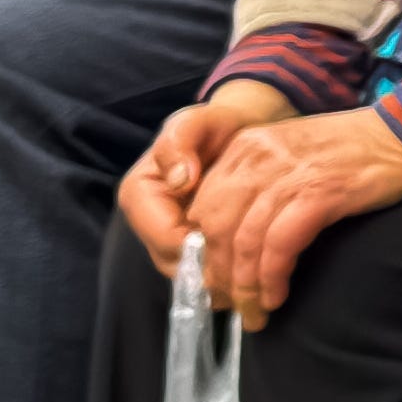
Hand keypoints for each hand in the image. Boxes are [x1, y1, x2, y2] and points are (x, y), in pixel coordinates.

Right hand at [115, 82, 303, 279]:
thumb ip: (182, 141)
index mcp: (140, 194)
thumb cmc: (216, 125)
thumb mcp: (200, 120)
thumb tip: (179, 179)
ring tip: (262, 275)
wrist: (237, 132)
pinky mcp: (191, 247)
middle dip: (215, 273)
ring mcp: (167, 238)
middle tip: (259, 272)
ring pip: (192, 277)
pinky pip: (206, 273)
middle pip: (177, 266)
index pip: (166, 240)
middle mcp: (148, 223)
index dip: (202, 251)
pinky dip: (230, 276)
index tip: (241, 248)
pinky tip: (258, 271)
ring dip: (224, 280)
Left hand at [169, 104, 401, 323]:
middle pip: (214, 227)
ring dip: (244, 286)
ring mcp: (288, 174)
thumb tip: (231, 237)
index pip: (201, 207)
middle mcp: (258, 157)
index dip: (202, 253)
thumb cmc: (353, 151)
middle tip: (232, 306)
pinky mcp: (320, 193)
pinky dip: (272, 277)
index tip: (216, 282)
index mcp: (245, 146)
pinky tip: (276, 296)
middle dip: (219, 275)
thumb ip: (256, 183)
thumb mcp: (290, 154)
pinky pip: (280, 245)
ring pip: (243, 240)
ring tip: (255, 313)